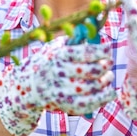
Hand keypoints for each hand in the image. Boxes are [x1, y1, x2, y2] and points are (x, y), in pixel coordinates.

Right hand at [0, 42, 114, 135]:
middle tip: (109, 62)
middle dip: (104, 66)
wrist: (25, 87)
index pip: (85, 52)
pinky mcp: (63, 104)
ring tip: (109, 76)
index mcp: (58, 55)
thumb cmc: (46, 62)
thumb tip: (94, 31)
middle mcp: (59, 72)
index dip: (101, 51)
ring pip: (90, 87)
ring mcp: (60, 90)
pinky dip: (102, 99)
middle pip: (90, 71)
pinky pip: (87, 104)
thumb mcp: (54, 47)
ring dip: (105, 81)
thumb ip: (73, 40)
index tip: (108, 49)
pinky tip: (111, 93)